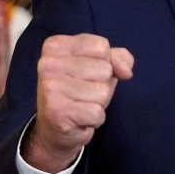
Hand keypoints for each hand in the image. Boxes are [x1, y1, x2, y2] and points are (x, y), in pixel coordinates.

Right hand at [22, 34, 133, 172]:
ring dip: (99, 102)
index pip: (101, 46)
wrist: (55, 128)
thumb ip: (118, 58)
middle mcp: (48, 64)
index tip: (86, 73)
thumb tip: (126, 72)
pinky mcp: (57, 112)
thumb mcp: (101, 65)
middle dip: (102, 84)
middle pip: (105, 69)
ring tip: (81, 104)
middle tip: (82, 92)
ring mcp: (50, 88)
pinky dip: (95, 118)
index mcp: (55, 45)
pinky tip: (80, 118)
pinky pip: (97, 112)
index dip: (104, 62)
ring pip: (103, 91)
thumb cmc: (79, 90)